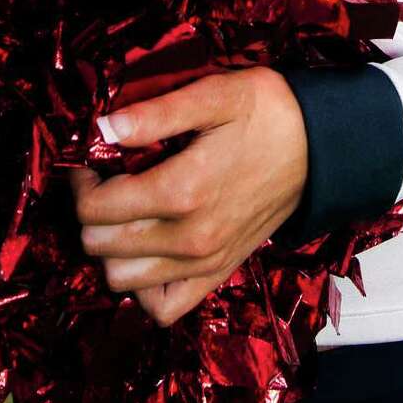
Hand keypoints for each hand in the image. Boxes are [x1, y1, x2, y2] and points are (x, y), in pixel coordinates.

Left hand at [68, 66, 307, 327]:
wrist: (321, 145)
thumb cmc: (268, 112)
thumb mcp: (215, 94)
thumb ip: (156, 114)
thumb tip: (102, 128)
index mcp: (182, 190)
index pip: (96, 210)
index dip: (80, 185)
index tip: (88, 162)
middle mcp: (190, 237)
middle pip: (102, 246)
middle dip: (89, 213)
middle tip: (102, 181)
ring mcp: (205, 262)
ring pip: (122, 280)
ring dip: (109, 250)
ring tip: (121, 214)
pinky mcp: (219, 273)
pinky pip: (164, 308)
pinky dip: (144, 289)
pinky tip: (147, 252)